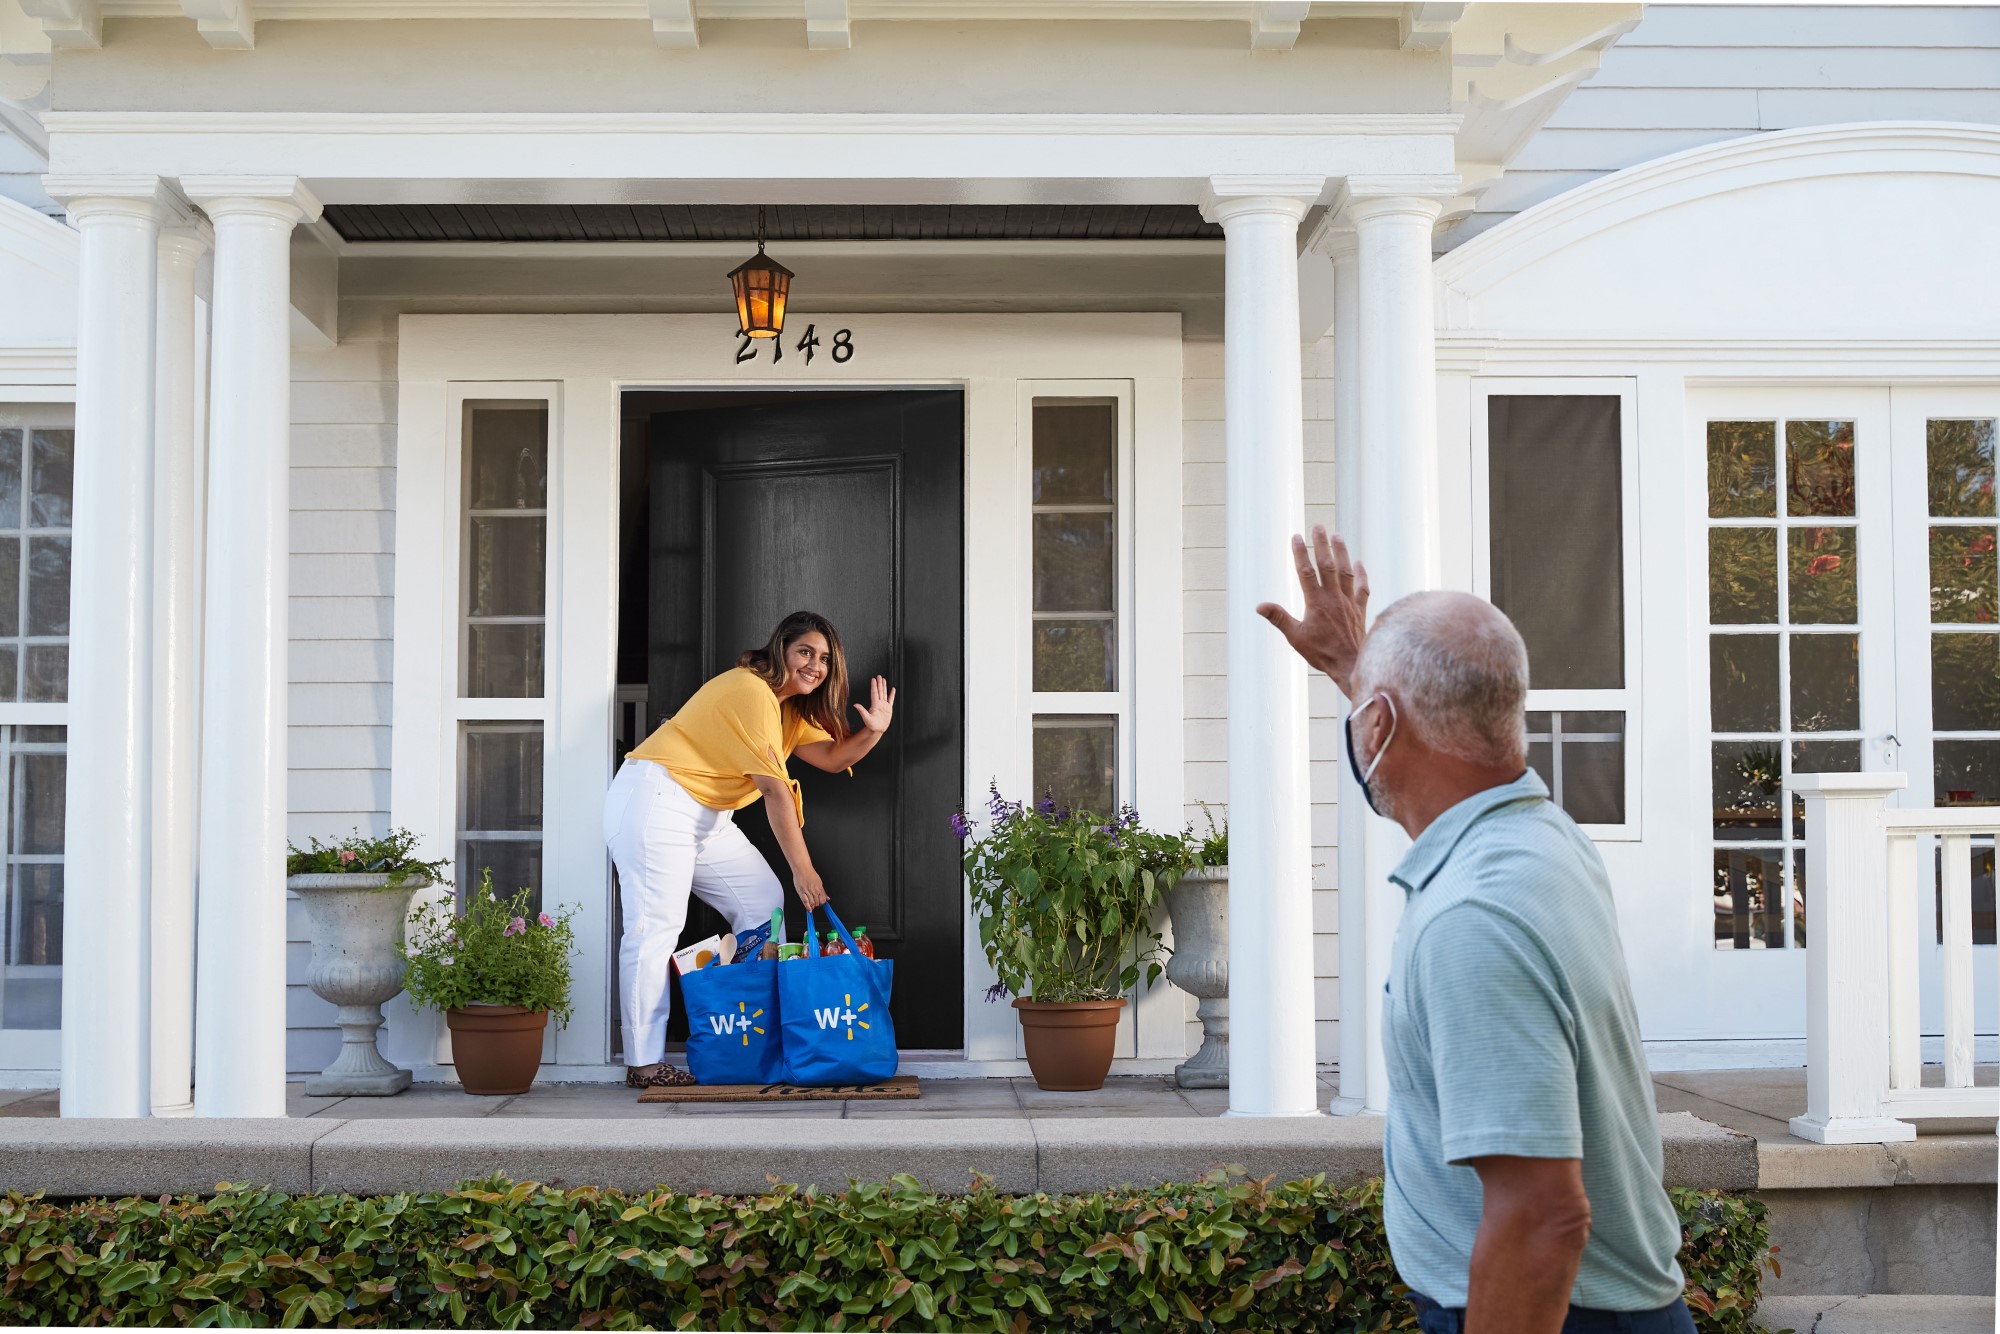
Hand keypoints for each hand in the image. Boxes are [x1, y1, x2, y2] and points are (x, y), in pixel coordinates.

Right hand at [792, 865, 828, 911]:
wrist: (802, 869)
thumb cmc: (809, 873)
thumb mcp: (819, 882)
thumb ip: (823, 891)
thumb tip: (827, 898)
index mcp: (819, 888)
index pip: (823, 899)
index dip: (822, 903)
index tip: (821, 904)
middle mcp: (814, 891)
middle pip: (818, 902)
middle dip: (817, 905)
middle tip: (815, 905)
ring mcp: (808, 892)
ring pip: (812, 903)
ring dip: (812, 906)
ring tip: (812, 907)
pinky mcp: (802, 892)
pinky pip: (805, 901)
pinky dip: (807, 907)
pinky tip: (808, 909)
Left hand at [852, 675, 896, 733]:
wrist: (877, 730)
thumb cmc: (871, 725)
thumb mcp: (866, 718)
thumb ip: (861, 710)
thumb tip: (855, 705)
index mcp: (874, 704)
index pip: (874, 693)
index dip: (874, 686)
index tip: (873, 679)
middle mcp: (879, 703)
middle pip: (879, 691)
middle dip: (879, 683)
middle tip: (878, 676)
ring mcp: (884, 705)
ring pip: (884, 693)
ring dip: (884, 687)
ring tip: (884, 679)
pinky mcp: (888, 709)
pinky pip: (891, 700)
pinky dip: (892, 694)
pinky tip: (893, 689)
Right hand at [1256, 526, 1369, 698]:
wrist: (1351, 664)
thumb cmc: (1321, 653)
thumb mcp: (1295, 637)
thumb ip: (1278, 618)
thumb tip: (1259, 606)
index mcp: (1316, 602)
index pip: (1306, 572)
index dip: (1300, 553)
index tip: (1296, 537)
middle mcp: (1334, 597)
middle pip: (1327, 565)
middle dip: (1321, 544)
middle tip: (1318, 526)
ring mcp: (1349, 602)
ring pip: (1345, 571)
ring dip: (1341, 552)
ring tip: (1337, 535)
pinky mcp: (1360, 609)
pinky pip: (1362, 587)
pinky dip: (1361, 574)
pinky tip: (1358, 563)